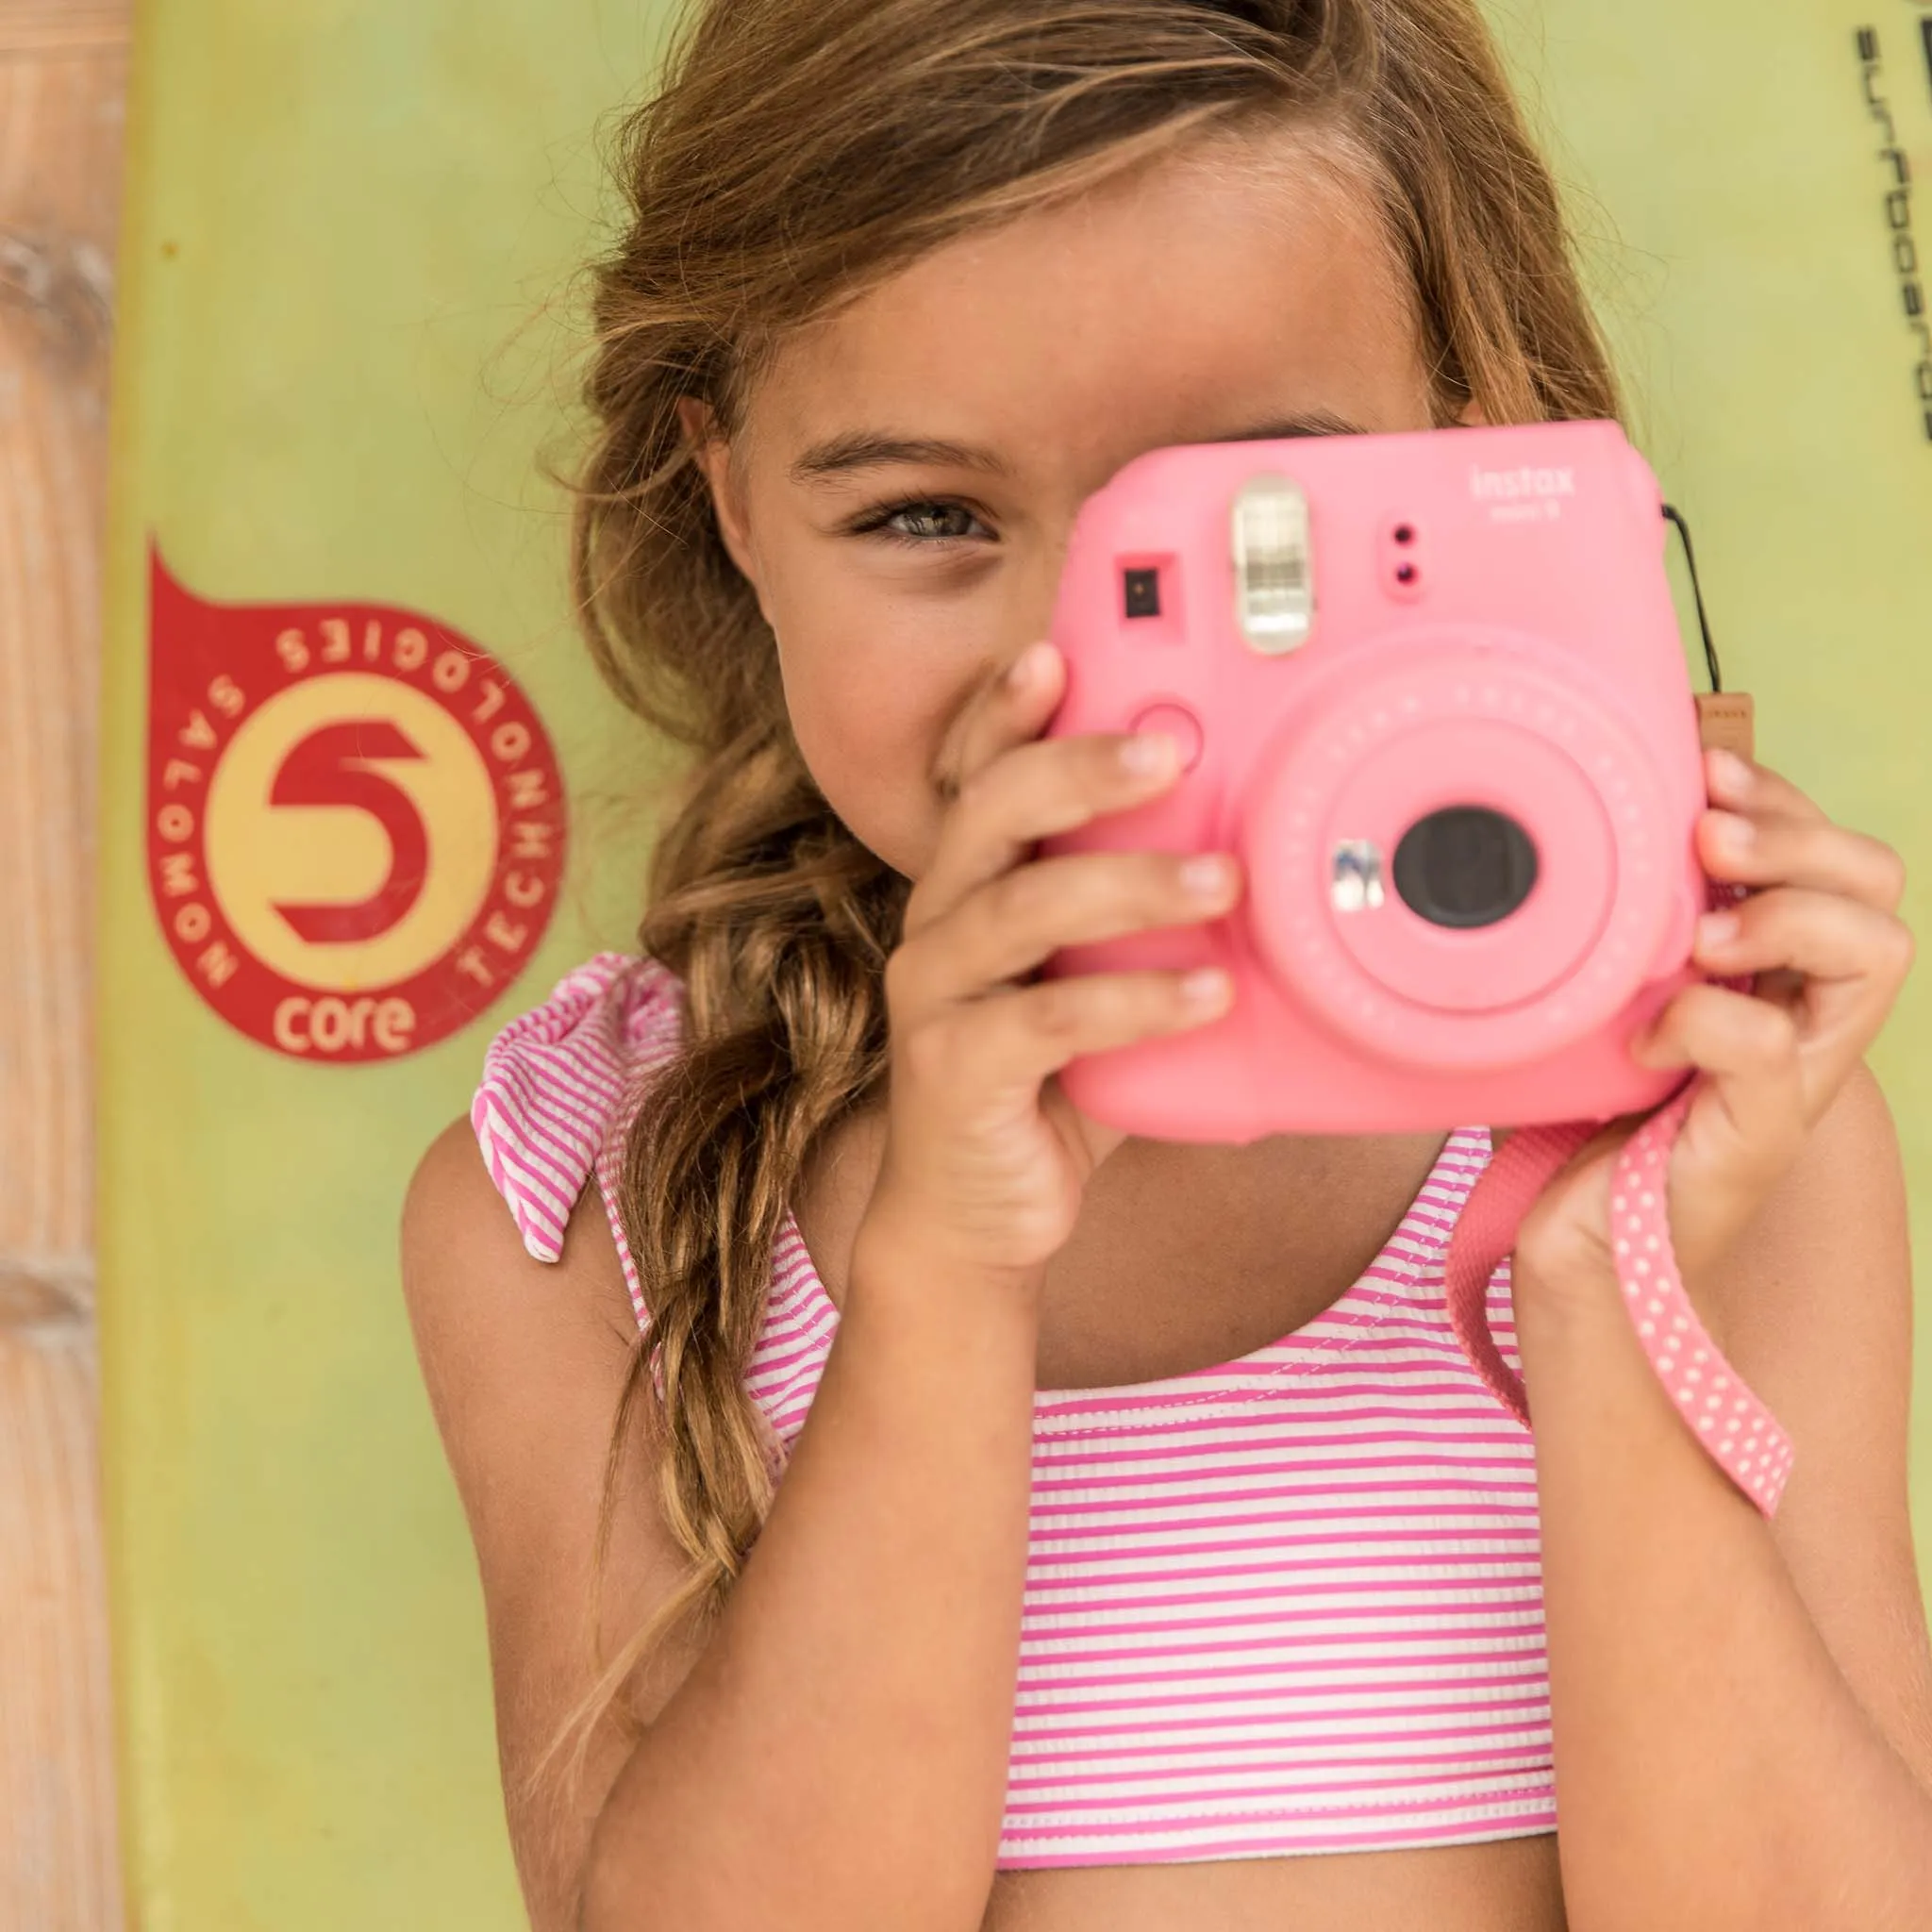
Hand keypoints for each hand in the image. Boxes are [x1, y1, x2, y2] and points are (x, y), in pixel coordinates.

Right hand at [856, 640, 1242, 1284]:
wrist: (979, 1214)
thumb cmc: (1052, 1081)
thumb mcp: (1098, 978)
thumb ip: (1145, 920)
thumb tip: (1270, 857)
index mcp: (973, 882)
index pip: (978, 772)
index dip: (1005, 708)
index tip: (1055, 648)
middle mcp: (939, 920)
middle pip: (990, 810)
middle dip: (1077, 767)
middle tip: (1170, 751)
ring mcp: (937, 994)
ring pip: (1018, 907)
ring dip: (1125, 885)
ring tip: (1222, 883)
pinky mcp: (954, 1070)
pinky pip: (1045, 1022)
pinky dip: (1133, 1003)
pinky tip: (1208, 997)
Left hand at [1515, 747, 1912, 1312]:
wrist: (1575, 1249)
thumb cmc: (1579, 1118)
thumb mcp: (1594, 996)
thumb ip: (1611, 927)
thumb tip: (1570, 825)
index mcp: (1773, 969)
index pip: (1828, 853)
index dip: (1781, 796)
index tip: (1702, 767)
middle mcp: (1804, 1013)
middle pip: (1878, 886)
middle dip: (1799, 833)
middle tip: (1709, 841)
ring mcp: (1796, 1076)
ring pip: (1875, 952)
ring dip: (1785, 912)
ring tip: (1700, 935)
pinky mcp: (1761, 1133)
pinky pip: (1770, 1043)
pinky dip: (1703, 1019)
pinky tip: (1642, 1037)